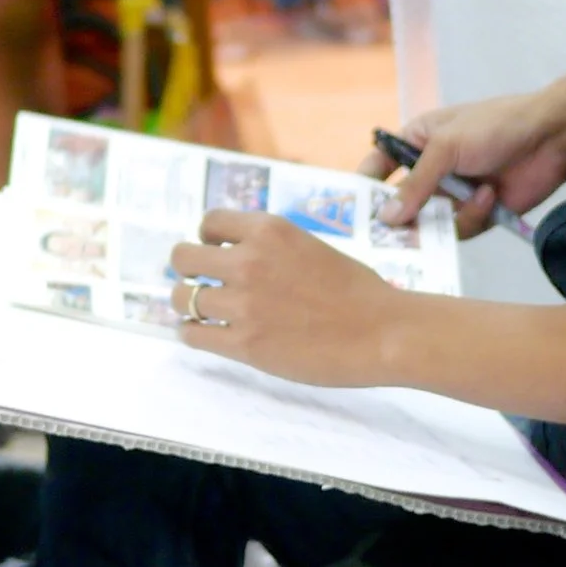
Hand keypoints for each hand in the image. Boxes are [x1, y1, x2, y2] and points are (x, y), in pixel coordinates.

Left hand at [170, 211, 403, 386]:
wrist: (383, 332)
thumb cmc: (357, 291)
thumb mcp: (309, 246)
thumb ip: (271, 247)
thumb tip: (235, 254)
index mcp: (268, 230)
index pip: (209, 222)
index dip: (206, 239)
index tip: (213, 253)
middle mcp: (249, 261)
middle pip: (182, 257)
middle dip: (188, 270)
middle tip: (201, 283)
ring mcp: (244, 304)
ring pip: (182, 298)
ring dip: (188, 304)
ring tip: (201, 312)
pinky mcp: (245, 343)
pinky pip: (193, 334)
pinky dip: (192, 333)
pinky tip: (202, 334)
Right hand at [359, 69, 565, 238]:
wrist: (551, 138)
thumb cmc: (494, 126)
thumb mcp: (447, 147)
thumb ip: (415, 184)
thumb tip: (385, 217)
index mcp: (417, 141)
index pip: (380, 165)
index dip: (365, 187)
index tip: (353, 211)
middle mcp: (431, 170)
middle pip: (401, 204)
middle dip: (402, 218)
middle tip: (393, 237)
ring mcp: (453, 194)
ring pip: (430, 223)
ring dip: (448, 215)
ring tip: (469, 197)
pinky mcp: (477, 214)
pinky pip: (460, 229)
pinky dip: (473, 214)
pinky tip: (489, 194)